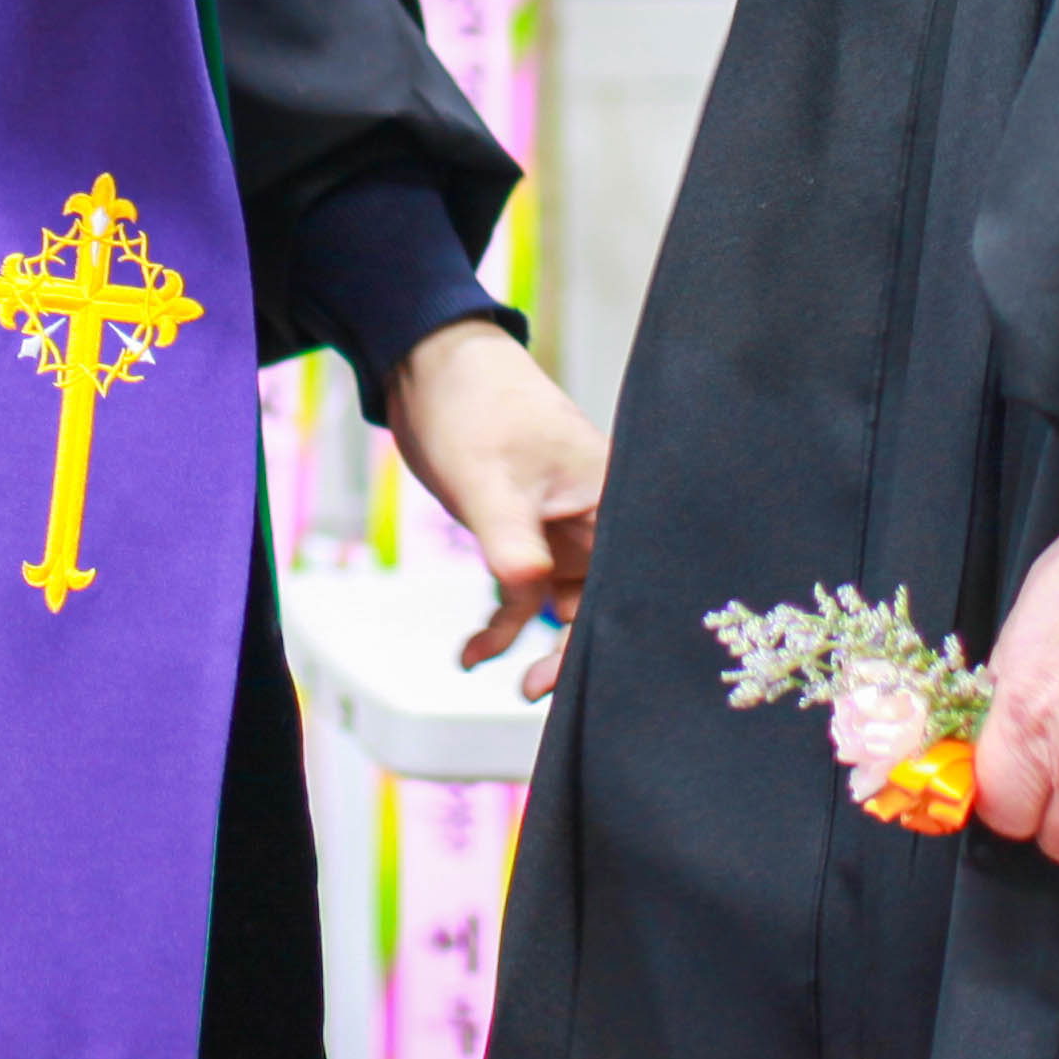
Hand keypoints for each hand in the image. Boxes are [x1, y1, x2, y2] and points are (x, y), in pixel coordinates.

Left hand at [385, 317, 602, 689]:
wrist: (427, 370)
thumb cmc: (475, 408)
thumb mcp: (491, 482)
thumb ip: (513, 544)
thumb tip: (532, 598)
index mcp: (614, 495)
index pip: (631, 575)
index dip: (615, 626)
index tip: (587, 672)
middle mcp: (601, 516)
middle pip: (605, 596)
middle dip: (578, 647)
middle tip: (539, 688)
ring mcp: (565, 528)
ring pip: (566, 602)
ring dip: (537, 642)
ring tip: (513, 683)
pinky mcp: (531, 534)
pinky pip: (526, 592)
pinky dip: (503, 623)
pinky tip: (473, 654)